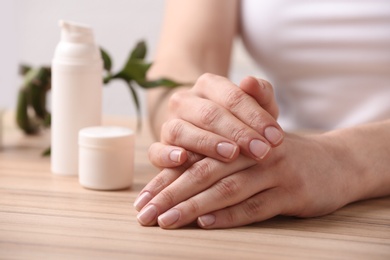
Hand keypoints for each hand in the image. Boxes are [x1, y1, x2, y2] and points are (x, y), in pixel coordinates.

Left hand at [135, 133, 361, 228]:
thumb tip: (200, 129)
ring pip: (227, 190)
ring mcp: (274, 172)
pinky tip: (206, 223)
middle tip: (145, 214)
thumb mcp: (258, 138)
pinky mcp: (292, 192)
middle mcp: (255, 153)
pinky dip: (229, 215)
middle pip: (205, 172)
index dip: (166, 177)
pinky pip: (255, 206)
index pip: (196, 158)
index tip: (143, 198)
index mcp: (240, 139)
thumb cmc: (283, 155)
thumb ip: (227, 133)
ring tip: (166, 221)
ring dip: (193, 207)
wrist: (336, 162)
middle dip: (171, 194)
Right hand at [148, 73, 283, 167]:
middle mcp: (185, 100)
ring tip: (231, 154)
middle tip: (262, 151)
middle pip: (209, 113)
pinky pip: (156, 150)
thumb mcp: (255, 109)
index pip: (233, 97)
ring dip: (207, 143)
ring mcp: (169, 123)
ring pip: (182, 130)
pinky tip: (182, 159)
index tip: (276, 139)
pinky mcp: (159, 146)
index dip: (256, 117)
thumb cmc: (238, 122)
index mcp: (209, 85)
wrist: (204, 130)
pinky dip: (167, 155)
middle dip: (238, 133)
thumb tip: (249, 81)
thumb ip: (260, 95)